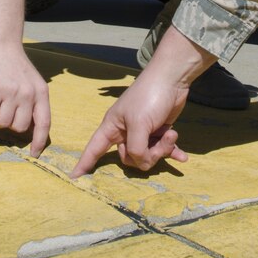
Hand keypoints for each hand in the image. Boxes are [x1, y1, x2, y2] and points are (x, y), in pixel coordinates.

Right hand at [0, 0, 49, 157]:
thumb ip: (33, 102)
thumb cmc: (16, 67)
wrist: (2, 46)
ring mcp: (12, 92)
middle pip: (20, 127)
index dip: (39, 141)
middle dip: (10, 125)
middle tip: (4, 114)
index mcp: (41, 93)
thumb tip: (28, 129)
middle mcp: (29, 94)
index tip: (34, 154)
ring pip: (3, 123)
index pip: (44, 123)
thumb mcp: (32, 83)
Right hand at [71, 25, 215, 176]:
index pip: (94, 148)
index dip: (84, 163)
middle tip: (159, 140)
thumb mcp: (139, 125)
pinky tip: (182, 158)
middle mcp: (125, 131)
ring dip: (162, 148)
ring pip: (148, 154)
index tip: (74, 178)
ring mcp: (143, 131)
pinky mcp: (158, 130)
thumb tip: (141, 162)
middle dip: (146, 154)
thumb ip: (136, 149)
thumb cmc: (149, 97)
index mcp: (112, 126)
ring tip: (172, 134)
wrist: (172, 79)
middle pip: (129, 158)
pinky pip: (163, 148)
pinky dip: (172, 151)